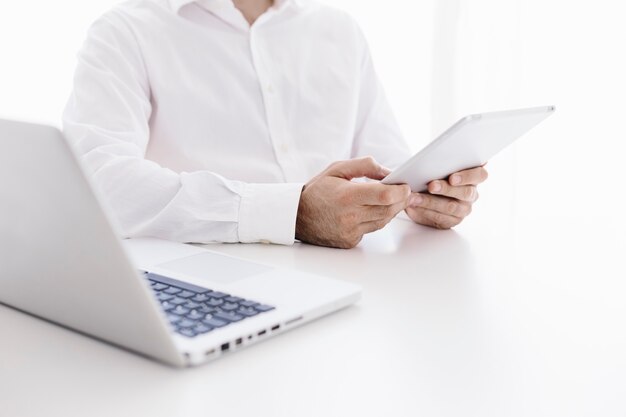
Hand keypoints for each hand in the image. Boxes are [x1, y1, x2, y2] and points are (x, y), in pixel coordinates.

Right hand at [296, 157, 410, 248]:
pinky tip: (372, 211)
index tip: (406, 186)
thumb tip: (389, 172)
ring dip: (391, 210)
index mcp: (347, 196)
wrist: (297, 216)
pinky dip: (376, 220)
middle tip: (406, 193)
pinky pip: (371, 230)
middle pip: (388, 210)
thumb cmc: (318, 190)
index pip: (384, 195)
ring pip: (383, 221)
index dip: (400, 191)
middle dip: (401, 200)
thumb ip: (365, 166)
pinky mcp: (350, 241)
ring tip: (393, 199)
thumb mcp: (337, 169)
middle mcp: (350, 216)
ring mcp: (350, 231)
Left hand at [405, 166, 487, 228]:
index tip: (452, 178)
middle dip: (446, 189)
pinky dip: (425, 211)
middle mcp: (472, 194)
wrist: (422, 194)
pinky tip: (414, 206)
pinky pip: (441, 218)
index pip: (480, 175)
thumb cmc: (433, 176)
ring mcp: (464, 209)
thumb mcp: (438, 168)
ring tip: (415, 197)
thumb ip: (442, 164)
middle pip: (466, 192)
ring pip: (451, 206)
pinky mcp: (452, 221)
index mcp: (474, 177)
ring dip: (431, 201)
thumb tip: (434, 161)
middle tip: (431, 186)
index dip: (467, 176)